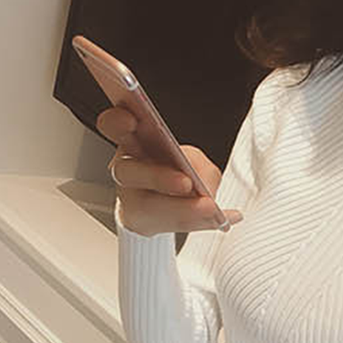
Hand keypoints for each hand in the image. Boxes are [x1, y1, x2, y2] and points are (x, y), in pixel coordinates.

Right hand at [97, 106, 242, 236]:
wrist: (157, 211)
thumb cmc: (171, 175)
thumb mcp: (190, 160)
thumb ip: (197, 164)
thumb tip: (206, 186)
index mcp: (132, 143)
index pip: (113, 126)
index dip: (117, 122)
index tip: (130, 119)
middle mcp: (127, 170)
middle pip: (129, 172)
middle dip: (159, 177)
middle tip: (186, 183)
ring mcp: (134, 200)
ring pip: (149, 206)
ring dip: (182, 209)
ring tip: (209, 208)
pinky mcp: (147, 223)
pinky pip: (174, 223)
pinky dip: (203, 222)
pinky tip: (228, 219)